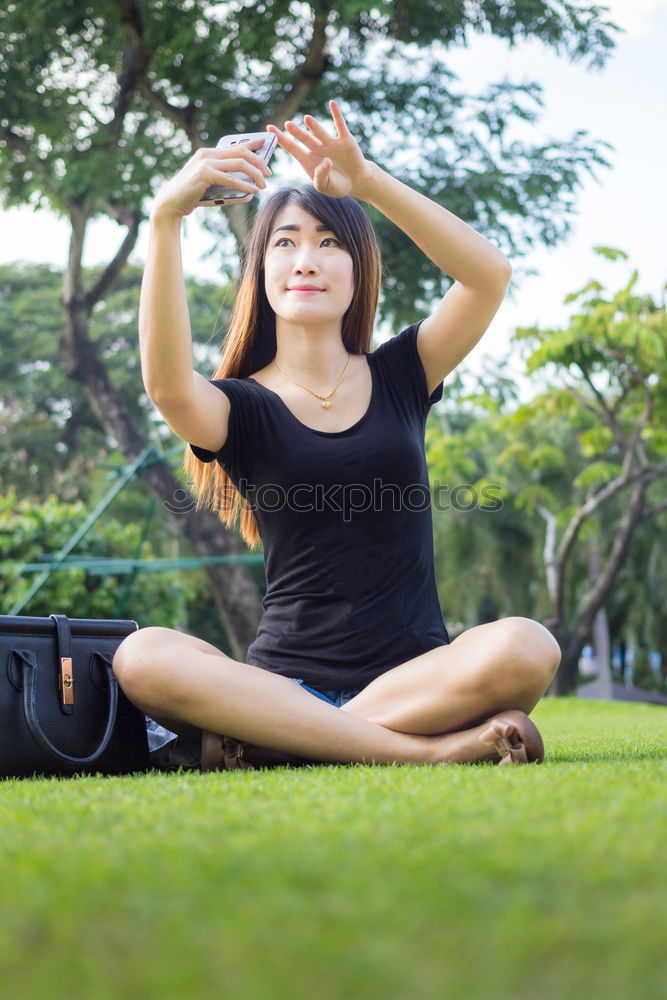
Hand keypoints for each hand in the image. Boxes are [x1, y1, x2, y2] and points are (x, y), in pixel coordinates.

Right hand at [151, 139, 271, 218]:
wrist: (171, 203)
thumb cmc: (192, 195)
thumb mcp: (209, 182)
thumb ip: (223, 177)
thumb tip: (248, 183)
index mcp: (209, 153)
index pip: (235, 145)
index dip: (252, 143)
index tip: (266, 143)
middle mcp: (208, 154)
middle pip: (241, 152)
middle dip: (259, 161)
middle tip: (268, 173)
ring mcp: (206, 163)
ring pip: (239, 163)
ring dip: (255, 174)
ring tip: (263, 185)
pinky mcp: (205, 174)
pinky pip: (231, 178)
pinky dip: (244, 185)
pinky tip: (253, 191)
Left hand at [267, 100, 373, 198]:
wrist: (356, 182)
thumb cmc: (336, 186)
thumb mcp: (325, 186)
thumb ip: (321, 176)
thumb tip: (325, 161)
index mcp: (308, 160)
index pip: (292, 148)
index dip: (282, 139)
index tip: (269, 129)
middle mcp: (317, 149)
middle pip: (304, 139)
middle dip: (296, 132)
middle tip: (288, 125)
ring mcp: (330, 143)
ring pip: (319, 132)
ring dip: (314, 126)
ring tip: (307, 119)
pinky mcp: (345, 140)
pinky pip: (339, 125)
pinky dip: (336, 114)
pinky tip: (332, 104)